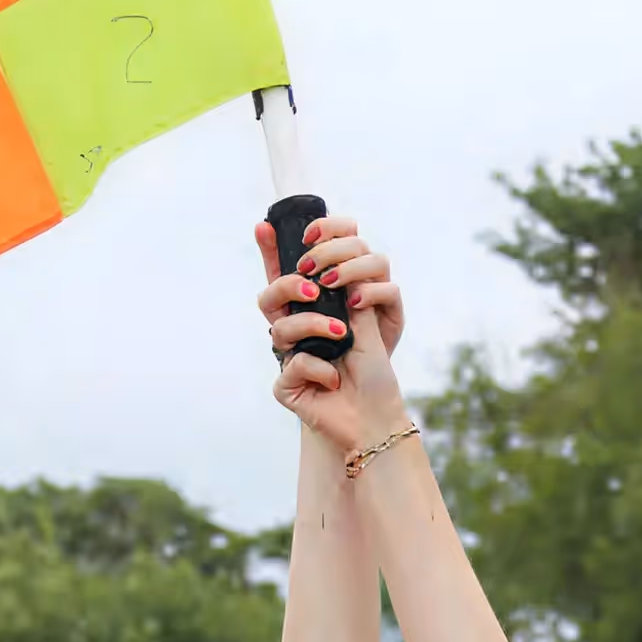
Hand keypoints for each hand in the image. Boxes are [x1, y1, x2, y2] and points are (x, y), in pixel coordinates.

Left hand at [254, 214, 404, 357]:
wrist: (340, 378)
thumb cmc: (313, 342)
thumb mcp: (289, 309)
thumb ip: (278, 276)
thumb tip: (262, 227)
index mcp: (339, 265)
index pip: (340, 228)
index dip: (326, 225)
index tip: (305, 237)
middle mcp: (362, 271)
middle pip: (356, 240)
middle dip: (329, 250)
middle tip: (307, 268)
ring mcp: (379, 289)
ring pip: (376, 260)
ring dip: (349, 268)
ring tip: (328, 283)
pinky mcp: (392, 311)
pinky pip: (390, 291)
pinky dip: (370, 293)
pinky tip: (353, 303)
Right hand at [254, 215, 410, 455]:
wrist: (376, 417)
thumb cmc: (373, 370)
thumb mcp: (368, 321)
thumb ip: (351, 291)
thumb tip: (338, 264)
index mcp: (313, 312)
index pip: (287, 275)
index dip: (271, 250)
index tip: (265, 225)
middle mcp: (295, 332)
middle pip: (272, 295)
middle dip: (292, 285)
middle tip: (318, 287)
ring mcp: (287, 359)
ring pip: (280, 330)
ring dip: (315, 327)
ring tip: (342, 338)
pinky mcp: (286, 388)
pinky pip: (293, 367)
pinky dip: (321, 370)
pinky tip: (334, 380)